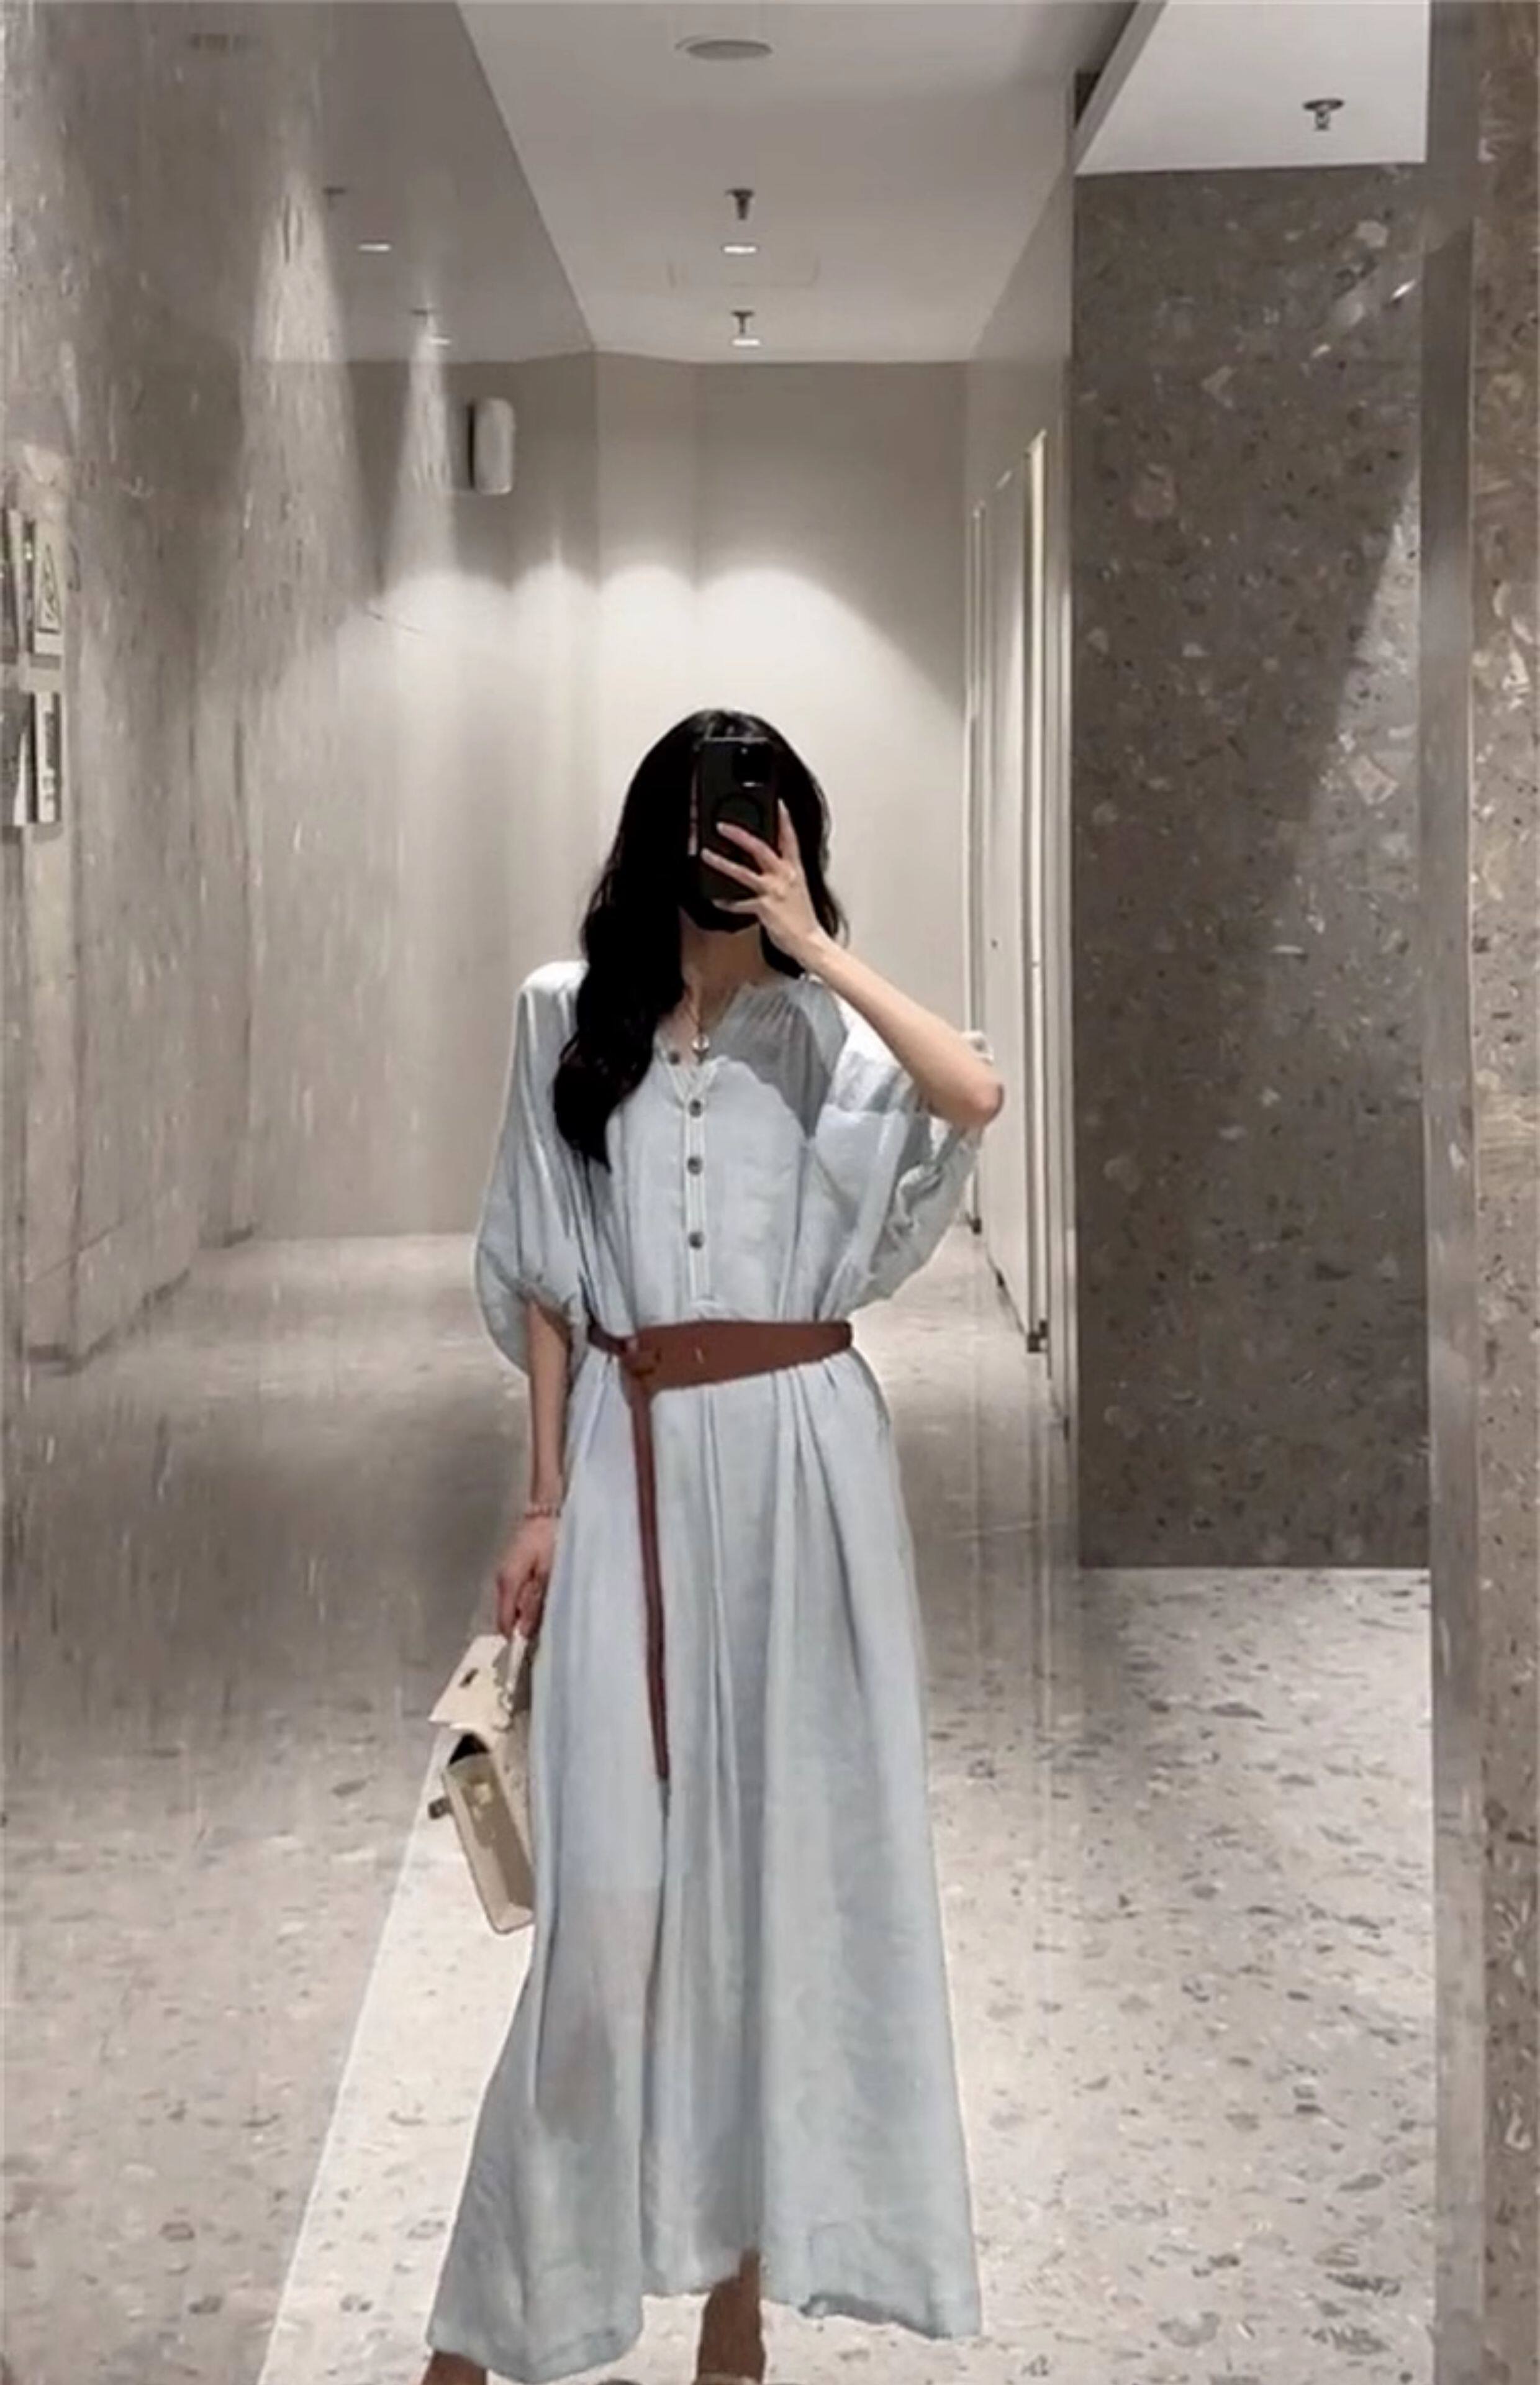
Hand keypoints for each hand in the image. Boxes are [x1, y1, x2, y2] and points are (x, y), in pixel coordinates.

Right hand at [495, 1511, 556, 1639]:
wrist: (546, 1512)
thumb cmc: (549, 1539)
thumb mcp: (548, 1572)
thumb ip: (536, 1602)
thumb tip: (525, 1631)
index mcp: (507, 1582)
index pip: (505, 1623)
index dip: (516, 1639)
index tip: (531, 1650)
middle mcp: (503, 1581)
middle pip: (510, 1616)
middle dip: (527, 1623)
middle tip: (551, 1618)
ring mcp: (507, 1576)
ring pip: (516, 1606)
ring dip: (531, 1610)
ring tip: (552, 1601)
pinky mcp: (515, 1571)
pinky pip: (521, 1594)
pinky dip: (532, 1598)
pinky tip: (547, 1591)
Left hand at [711, 800, 826, 963]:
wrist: (809, 941)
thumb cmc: (802, 917)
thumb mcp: (796, 887)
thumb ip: (782, 872)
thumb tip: (765, 863)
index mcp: (794, 869)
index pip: (790, 837)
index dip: (784, 819)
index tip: (776, 802)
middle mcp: (784, 877)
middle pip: (761, 849)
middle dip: (740, 835)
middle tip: (722, 826)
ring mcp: (773, 892)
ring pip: (744, 873)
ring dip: (723, 863)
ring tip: (706, 855)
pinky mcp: (764, 908)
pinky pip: (740, 903)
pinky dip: (726, 901)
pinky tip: (716, 899)